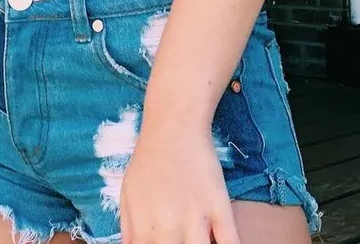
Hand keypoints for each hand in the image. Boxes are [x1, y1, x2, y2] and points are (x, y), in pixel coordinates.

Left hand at [120, 125, 239, 243]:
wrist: (173, 126)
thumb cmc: (148, 161)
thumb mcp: (127, 194)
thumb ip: (129, 230)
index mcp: (143, 226)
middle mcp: (168, 227)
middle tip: (181, 241)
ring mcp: (196, 219)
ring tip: (199, 241)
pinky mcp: (221, 208)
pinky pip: (232, 243)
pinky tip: (222, 243)